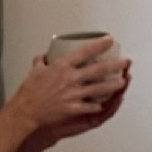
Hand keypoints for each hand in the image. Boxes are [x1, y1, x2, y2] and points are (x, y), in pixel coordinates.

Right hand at [9, 38, 130, 130]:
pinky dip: (98, 104)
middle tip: (125, 62)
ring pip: (100, 88)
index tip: (109, 40)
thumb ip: (41, 62)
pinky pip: (91, 106)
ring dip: (114, 85)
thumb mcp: (34, 71)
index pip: (85, 51)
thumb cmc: (29, 93)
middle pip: (99, 70)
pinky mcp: (74, 108)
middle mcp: (70, 79)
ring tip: (122, 82)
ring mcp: (74, 94)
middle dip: (115, 65)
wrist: (26, 111)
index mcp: (62, 67)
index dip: (99, 44)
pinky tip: (104, 103)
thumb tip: (43, 57)